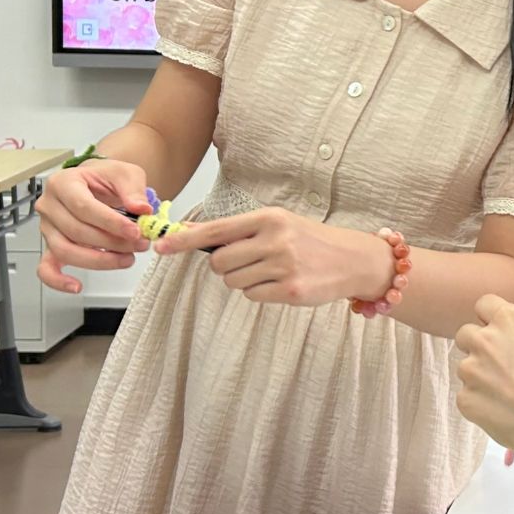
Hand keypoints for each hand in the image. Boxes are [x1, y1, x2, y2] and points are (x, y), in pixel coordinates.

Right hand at [38, 158, 151, 294]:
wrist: (96, 182)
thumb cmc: (105, 177)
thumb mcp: (125, 173)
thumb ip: (133, 190)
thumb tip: (142, 209)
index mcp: (63, 183)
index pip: (83, 207)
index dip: (111, 223)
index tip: (135, 231)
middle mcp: (50, 206)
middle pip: (76, 231)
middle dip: (112, 242)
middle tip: (139, 244)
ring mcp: (48, 228)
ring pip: (66, 251)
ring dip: (99, 260)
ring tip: (127, 259)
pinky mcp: (51, 245)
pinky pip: (46, 268)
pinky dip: (58, 280)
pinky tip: (76, 286)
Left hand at [156, 208, 391, 306]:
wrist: (353, 259)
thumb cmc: (310, 240)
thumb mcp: (277, 224)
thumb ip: (238, 231)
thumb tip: (191, 236)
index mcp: (268, 218)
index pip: (216, 230)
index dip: (184, 240)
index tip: (161, 247)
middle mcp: (274, 239)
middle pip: (220, 262)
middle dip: (226, 266)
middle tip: (249, 262)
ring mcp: (283, 266)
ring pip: (234, 282)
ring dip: (245, 280)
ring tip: (271, 271)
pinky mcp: (290, 290)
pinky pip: (252, 296)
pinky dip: (261, 292)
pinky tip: (281, 283)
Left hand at [455, 297, 513, 460]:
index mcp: (511, 321)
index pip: (484, 304)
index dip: (490, 317)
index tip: (497, 328)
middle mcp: (486, 340)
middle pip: (467, 334)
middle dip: (479, 346)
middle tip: (501, 365)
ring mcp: (471, 371)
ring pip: (466, 367)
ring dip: (480, 376)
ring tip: (508, 394)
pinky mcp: (465, 399)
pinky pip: (467, 396)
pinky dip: (480, 402)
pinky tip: (504, 411)